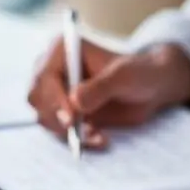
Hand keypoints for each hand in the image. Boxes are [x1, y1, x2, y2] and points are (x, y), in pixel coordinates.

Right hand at [27, 37, 189, 147]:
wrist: (153, 87)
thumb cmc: (140, 72)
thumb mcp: (124, 76)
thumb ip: (101, 87)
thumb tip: (75, 102)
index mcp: (64, 51)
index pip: (44, 76)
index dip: (53, 98)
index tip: (70, 118)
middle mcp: (55, 70)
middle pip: (37, 98)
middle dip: (55, 117)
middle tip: (77, 129)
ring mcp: (58, 93)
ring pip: (45, 117)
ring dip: (67, 131)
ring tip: (96, 135)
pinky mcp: (66, 113)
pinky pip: (60, 131)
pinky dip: (76, 139)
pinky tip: (99, 139)